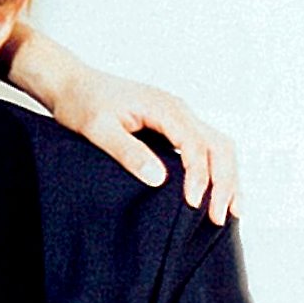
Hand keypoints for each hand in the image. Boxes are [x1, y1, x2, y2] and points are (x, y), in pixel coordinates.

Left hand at [2, 30, 239, 222]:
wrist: (73, 85)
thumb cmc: (82, 103)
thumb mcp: (98, 129)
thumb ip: (128, 152)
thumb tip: (159, 178)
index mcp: (164, 108)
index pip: (195, 144)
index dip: (199, 176)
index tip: (192, 204)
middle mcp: (179, 110)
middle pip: (219, 145)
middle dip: (225, 182)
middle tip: (219, 218)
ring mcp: (179, 117)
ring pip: (218, 146)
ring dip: (228, 178)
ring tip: (230, 212)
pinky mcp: (174, 126)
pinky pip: (205, 147)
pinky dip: (216, 171)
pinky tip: (215, 194)